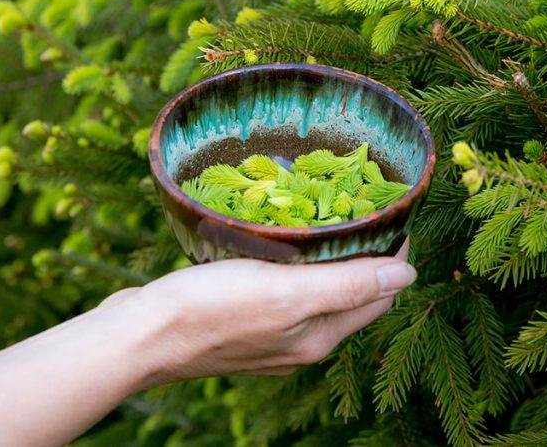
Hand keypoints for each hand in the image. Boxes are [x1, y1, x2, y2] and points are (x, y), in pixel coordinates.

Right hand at [124, 241, 415, 382]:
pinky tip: (280, 241)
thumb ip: (349, 285)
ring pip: (318, 291)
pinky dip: (294, 265)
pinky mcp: (242, 323)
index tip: (393, 213)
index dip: (393, 254)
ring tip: (326, 214)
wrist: (137, 337)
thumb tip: (409, 275)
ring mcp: (271, 336)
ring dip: (329, 257)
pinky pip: (285, 290)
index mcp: (320, 336)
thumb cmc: (210, 310)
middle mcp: (302, 341)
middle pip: (353, 294)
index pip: (380, 294)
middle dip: (366, 253)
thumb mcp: (288, 292)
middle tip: (362, 205)